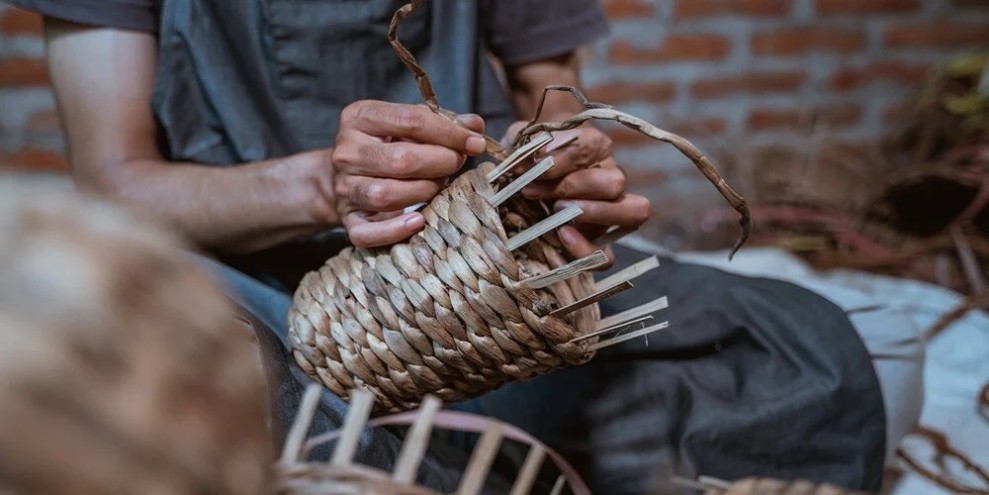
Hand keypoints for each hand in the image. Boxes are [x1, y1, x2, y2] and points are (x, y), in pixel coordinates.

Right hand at [332, 101, 486, 246]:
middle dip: (441, 163)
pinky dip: (396, 231)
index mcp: (360, 118)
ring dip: (424, 192)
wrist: (343, 176)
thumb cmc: (386, 147)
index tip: (475, 143)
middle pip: (400, 159)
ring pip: (386, 195)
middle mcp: (347, 152)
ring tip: (438, 186)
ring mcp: (344, 188)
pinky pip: (368, 233)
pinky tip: (419, 221)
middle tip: (455, 164)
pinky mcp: (348, 220)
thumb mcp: (407, 126)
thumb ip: (441, 123)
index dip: (449, 133)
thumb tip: (475, 126)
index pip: (409, 120)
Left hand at [505, 121, 651, 264]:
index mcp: (596, 147)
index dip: (562, 156)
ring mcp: (610, 212)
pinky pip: (607, 256)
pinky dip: (586, 250)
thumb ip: (529, 142)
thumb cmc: (526, 159)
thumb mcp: (522, 143)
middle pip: (616, 181)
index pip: (594, 145)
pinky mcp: (598, 243)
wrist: (523, 183)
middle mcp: (611, 177)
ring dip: (594, 212)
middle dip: (573, 186)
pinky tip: (562, 237)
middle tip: (536, 191)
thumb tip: (538, 156)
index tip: (533, 164)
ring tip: (556, 210)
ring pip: (632, 212)